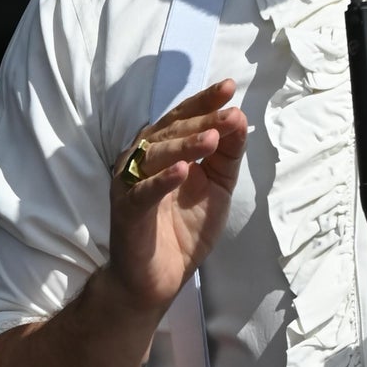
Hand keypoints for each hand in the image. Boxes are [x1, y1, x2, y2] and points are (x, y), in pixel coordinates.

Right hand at [107, 79, 247, 312]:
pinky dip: (161, 181)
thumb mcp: (217, 186)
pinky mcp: (126, 213)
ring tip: (211, 139)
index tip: (229, 87)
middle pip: (170, 132)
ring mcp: (130, 185)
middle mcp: (141, 160)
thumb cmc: (183, 228)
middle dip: (202, 122)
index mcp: (162, 150)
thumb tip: (239, 117)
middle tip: (229, 115)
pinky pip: (143, 193)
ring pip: (154, 156)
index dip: (204, 101)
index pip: (182, 118)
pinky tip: (182, 172)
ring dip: (184, 146)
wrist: (158, 279)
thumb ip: (227, 154)